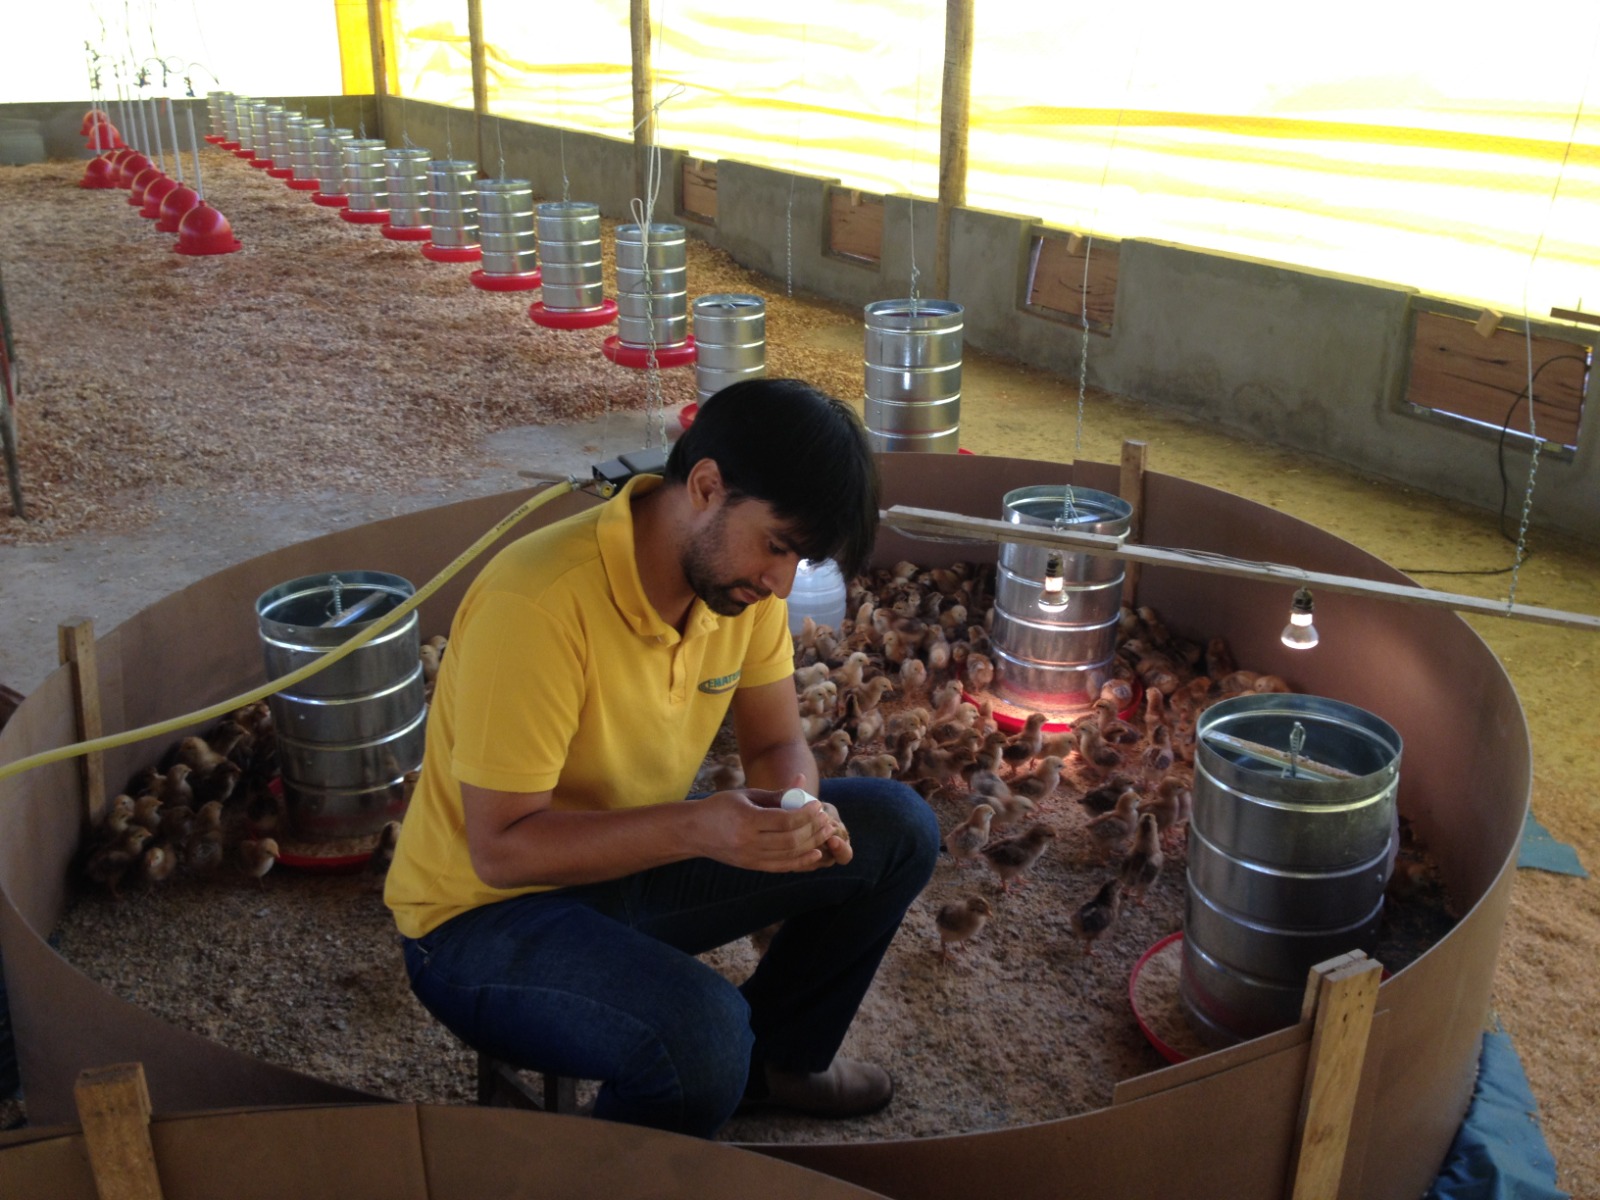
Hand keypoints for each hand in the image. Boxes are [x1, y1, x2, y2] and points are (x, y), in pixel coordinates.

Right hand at [684, 783, 845, 872]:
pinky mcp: (752, 866)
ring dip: (812, 844)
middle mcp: (748, 842)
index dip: (806, 813)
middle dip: (813, 829)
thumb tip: (802, 782)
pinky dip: (801, 861)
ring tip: (825, 832)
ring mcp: (750, 858)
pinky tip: (815, 852)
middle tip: (826, 818)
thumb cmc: (720, 807)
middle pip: (791, 840)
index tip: (817, 804)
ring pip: (789, 856)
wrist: (694, 832)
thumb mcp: (746, 796)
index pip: (785, 820)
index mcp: (746, 820)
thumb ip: (776, 794)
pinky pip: (782, 867)